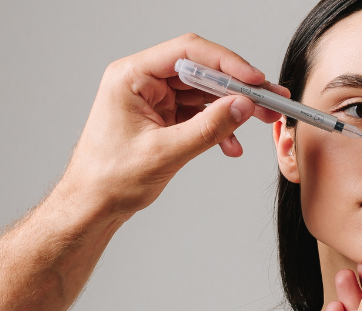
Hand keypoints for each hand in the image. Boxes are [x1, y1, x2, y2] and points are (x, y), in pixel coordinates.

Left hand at [57, 33, 286, 217]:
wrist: (92, 207)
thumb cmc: (109, 179)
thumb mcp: (165, 153)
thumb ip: (208, 128)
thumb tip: (242, 106)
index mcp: (131, 76)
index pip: (186, 52)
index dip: (226, 62)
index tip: (254, 79)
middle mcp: (141, 81)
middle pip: (200, 70)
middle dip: (236, 87)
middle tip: (269, 98)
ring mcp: (152, 99)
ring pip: (203, 92)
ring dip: (232, 108)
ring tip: (261, 120)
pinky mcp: (161, 117)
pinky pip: (197, 112)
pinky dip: (217, 126)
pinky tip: (230, 145)